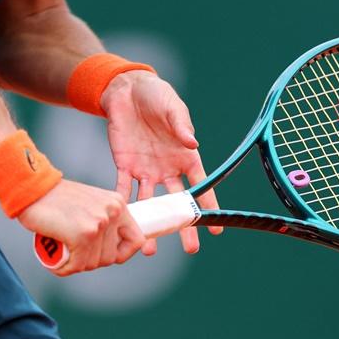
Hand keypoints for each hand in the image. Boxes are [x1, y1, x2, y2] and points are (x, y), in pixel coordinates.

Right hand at [16, 179, 143, 275]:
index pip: (137, 240)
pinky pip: (76, 266)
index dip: (123, 253)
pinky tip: (54, 259)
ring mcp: (99, 224)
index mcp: (118, 204)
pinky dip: (63, 268)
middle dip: (90, 259)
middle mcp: (113, 212)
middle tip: (73, 250)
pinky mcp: (82, 235)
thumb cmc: (56, 199)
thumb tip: (113, 250)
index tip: (105, 254)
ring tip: (62, 251)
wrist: (33, 190)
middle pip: (110, 258)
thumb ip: (104, 220)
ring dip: (75, 264)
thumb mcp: (91, 204)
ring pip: (92, 264)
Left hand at [102, 70, 220, 255]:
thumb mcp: (173, 108)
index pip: (201, 185)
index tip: (216, 227)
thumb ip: (181, 126)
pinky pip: (123, 187)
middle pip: (176, 203)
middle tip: (190, 248)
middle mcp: (168, 168)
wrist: (127, 89)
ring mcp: (146, 169)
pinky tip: (122, 220)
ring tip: (150, 248)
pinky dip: (122, 202)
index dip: (208, 205)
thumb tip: (193, 143)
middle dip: (182, 225)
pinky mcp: (124, 164)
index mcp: (185, 156)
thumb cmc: (156, 96)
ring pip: (149, 202)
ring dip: (150, 223)